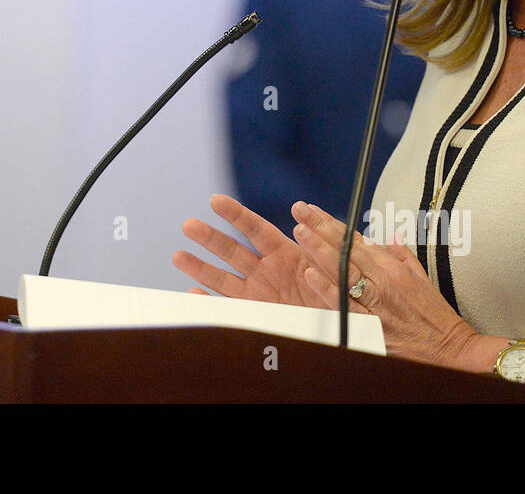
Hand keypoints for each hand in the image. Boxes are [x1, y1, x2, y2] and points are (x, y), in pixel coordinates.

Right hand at [172, 194, 336, 307]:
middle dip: (210, 237)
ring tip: (178, 256)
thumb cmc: (344, 293)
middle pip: (233, 250)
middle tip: (188, 225)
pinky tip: (193, 293)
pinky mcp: (257, 313)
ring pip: (224, 277)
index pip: (256, 229)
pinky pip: (229, 306)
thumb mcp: (339, 268)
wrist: (347, 324)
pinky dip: (211, 301)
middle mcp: (268, 270)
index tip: (216, 201)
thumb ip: (325, 251)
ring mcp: (259, 292)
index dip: (236, 215)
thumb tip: (314, 226)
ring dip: (200, 267)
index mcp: (287, 253)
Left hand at [291, 201, 481, 369]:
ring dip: (319, 251)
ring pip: (342, 271)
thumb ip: (402, 256)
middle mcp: (383, 282)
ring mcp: (376, 304)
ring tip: (300, 232)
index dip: (332, 223)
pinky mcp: (372, 328)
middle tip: (299, 210)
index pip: (355, 240)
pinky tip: (311, 274)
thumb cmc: (436, 318)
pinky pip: (345, 305)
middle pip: (345, 250)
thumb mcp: (422, 280)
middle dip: (319, 228)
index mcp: (393, 269)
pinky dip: (328, 289)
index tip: (312, 210)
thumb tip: (390, 236)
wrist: (452, 352)